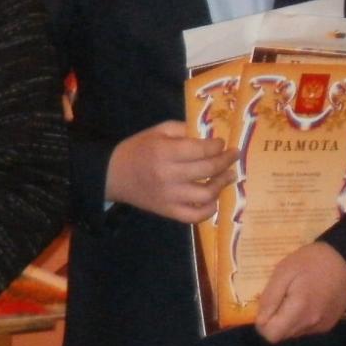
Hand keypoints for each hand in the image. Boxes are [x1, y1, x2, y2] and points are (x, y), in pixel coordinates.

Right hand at [105, 121, 236, 221]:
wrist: (113, 175)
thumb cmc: (137, 150)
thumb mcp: (157, 131)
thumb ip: (183, 130)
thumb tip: (209, 136)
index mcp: (164, 152)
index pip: (201, 149)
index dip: (217, 145)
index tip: (222, 143)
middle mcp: (169, 175)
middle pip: (208, 169)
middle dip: (226, 160)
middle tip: (233, 155)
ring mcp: (169, 196)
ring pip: (206, 194)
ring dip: (222, 184)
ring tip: (228, 176)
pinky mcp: (167, 211)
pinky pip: (194, 216)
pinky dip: (209, 210)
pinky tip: (213, 200)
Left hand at [255, 241, 345, 343]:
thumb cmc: (313, 261)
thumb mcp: (283, 272)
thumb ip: (270, 298)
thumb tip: (259, 319)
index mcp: (299, 311)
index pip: (271, 335)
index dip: (262, 323)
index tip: (266, 305)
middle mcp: (312, 324)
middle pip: (281, 335)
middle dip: (274, 320)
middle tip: (279, 297)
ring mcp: (323, 326)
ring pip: (293, 332)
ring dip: (287, 319)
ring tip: (293, 296)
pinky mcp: (330, 323)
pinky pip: (306, 328)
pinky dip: (300, 318)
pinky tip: (305, 300)